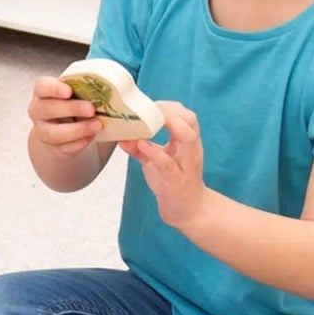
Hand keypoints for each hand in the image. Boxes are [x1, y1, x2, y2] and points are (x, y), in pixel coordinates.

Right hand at [29, 77, 102, 155]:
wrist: (68, 124)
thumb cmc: (75, 102)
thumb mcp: (79, 90)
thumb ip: (88, 86)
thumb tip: (117, 80)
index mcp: (43, 92)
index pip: (42, 86)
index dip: (53, 88)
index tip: (69, 91)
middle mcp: (38, 110)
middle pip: (47, 109)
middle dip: (70, 109)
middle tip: (91, 109)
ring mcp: (43, 130)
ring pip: (53, 133)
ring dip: (77, 130)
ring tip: (96, 125)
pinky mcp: (52, 147)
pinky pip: (63, 148)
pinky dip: (80, 143)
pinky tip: (91, 136)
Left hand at [121, 101, 206, 227]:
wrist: (187, 210)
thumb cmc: (173, 183)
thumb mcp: (155, 162)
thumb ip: (140, 149)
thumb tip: (122, 136)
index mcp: (187, 143)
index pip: (185, 115)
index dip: (169, 106)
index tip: (150, 104)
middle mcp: (191, 150)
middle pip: (190, 120)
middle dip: (170, 110)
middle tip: (149, 110)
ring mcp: (186, 164)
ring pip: (187, 136)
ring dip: (169, 123)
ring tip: (147, 122)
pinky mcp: (176, 180)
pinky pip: (168, 162)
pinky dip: (154, 151)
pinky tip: (141, 144)